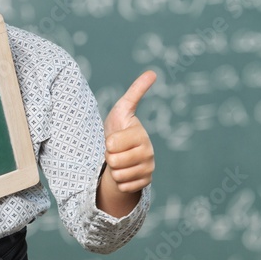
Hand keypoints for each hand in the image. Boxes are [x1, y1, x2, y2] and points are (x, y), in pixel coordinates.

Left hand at [102, 70, 156, 198]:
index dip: (108, 143)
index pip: (112, 144)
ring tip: (120, 161)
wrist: (121, 154)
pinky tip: (125, 173)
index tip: (115, 138)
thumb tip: (152, 72)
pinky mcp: (145, 183)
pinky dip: (119, 182)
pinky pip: (123, 187)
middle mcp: (149, 153)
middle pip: (114, 161)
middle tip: (116, 151)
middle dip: (109, 157)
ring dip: (114, 170)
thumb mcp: (123, 109)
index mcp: (142, 135)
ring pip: (118, 176)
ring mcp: (149, 169)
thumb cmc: (120, 128)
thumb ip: (136, 91)